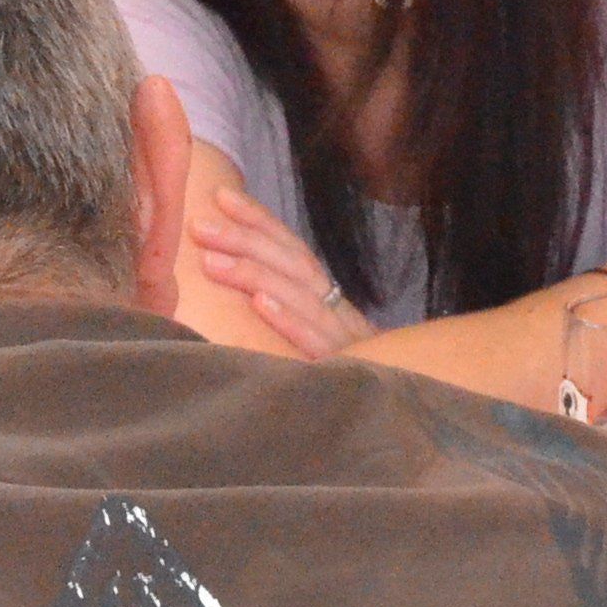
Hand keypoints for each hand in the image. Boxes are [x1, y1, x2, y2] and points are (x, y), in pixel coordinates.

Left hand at [184, 152, 373, 359]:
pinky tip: (262, 307)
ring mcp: (344, 341)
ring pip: (300, 297)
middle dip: (245, 239)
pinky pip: (318, 344)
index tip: (221, 195)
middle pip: (293, 264)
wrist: (406, 412)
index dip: (259, 219)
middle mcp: (338, 311)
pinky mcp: (347, 371)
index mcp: (330, 299)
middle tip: (199, 225)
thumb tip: (242, 283)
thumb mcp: (322, 336)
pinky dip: (291, 321)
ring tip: (212, 262)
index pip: (292, 249)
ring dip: (255, 275)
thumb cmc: (352, 374)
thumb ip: (292, 306)